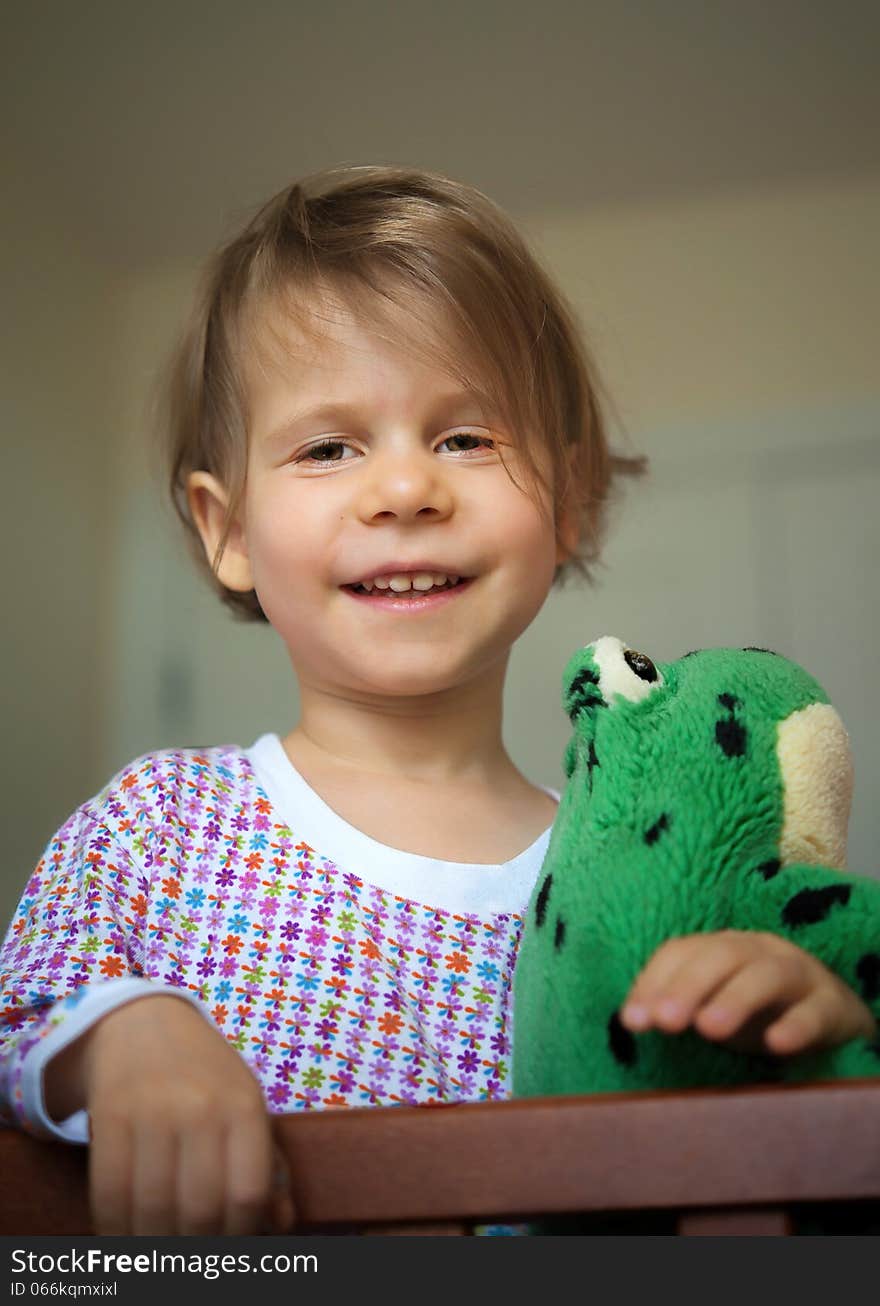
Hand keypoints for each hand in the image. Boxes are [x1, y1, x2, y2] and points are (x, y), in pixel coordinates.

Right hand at [46, 995, 295, 1234]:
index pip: (249, 1194)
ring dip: (154, 1247)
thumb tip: (281, 1225)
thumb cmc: (204, 1076)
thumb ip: (268, 1166)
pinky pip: (110, 1194)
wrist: (143, 1023)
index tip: (229, 1249)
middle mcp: (203, 1106)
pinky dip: (115, 1230)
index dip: (240, 1236)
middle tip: (191, 1256)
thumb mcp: (245, 1106)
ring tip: (159, 1252)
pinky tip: (123, 1236)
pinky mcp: (111, 1115)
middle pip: (201, 1210)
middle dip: (196, 1249)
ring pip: (153, 1209)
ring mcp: (154, 1110)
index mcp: (246, 1106)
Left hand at [619, 930, 875, 1056]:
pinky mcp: (832, 1005)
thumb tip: (629, 1020)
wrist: (830, 1015)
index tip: (632, 1022)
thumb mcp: (713, 1005)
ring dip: (736, 999)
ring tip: (709, 1030)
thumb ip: (675, 1008)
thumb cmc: (757, 1011)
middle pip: (721, 956)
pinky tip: (777, 1045)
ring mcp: (798, 974)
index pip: (681, 952)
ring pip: (767, 975)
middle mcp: (758, 951)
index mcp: (721, 948)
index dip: (653, 982)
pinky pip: (815, 1011)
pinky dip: (797, 1025)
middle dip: (688, 986)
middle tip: (665, 1021)